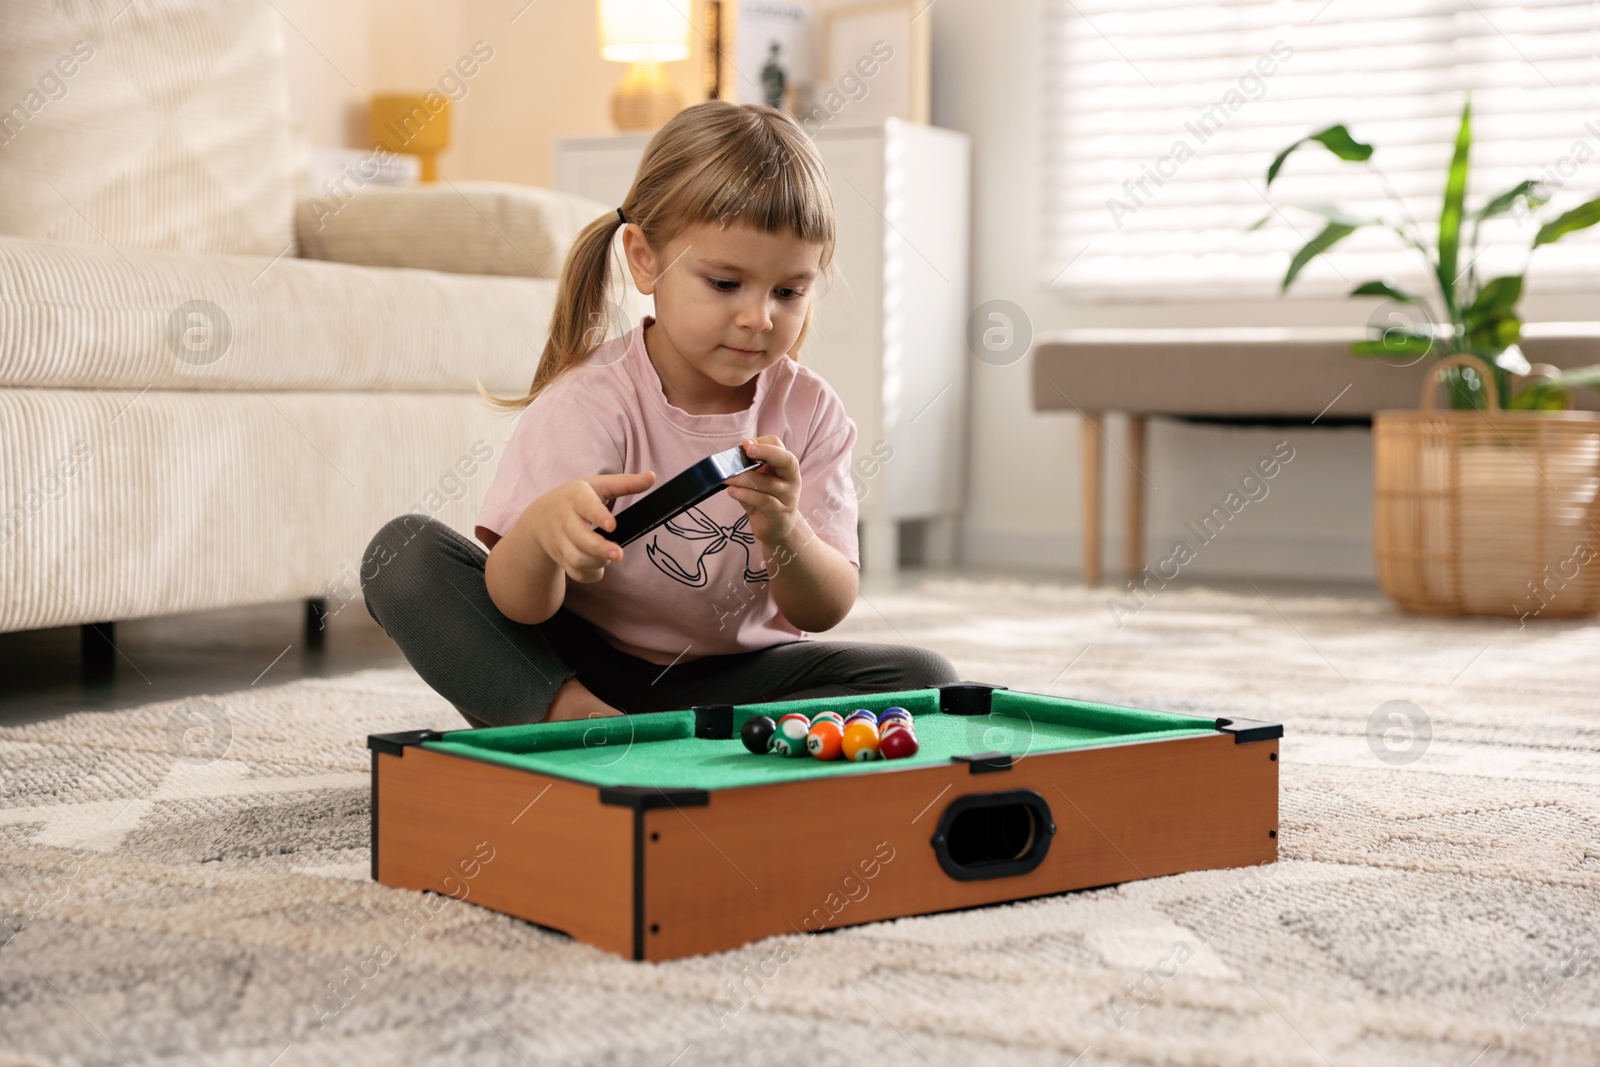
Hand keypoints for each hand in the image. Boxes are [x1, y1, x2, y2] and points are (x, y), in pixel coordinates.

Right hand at [528, 471, 654, 582]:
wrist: (540, 518)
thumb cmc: (576, 498)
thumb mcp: (597, 485)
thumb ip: (625, 483)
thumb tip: (652, 477)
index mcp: (576, 497)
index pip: (586, 506)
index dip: (598, 516)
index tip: (612, 526)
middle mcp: (564, 519)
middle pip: (579, 538)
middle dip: (599, 548)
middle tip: (619, 554)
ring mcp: (559, 541)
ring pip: (576, 558)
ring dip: (596, 562)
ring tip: (611, 555)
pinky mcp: (560, 558)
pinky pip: (575, 573)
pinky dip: (590, 575)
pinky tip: (600, 566)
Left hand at [725, 436, 801, 546]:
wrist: (779, 529)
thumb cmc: (766, 500)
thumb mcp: (759, 481)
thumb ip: (749, 469)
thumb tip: (732, 458)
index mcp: (786, 467)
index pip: (779, 446)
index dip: (763, 443)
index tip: (745, 444)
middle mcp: (792, 480)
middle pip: (785, 460)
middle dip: (766, 451)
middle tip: (747, 449)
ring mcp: (788, 498)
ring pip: (767, 483)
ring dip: (743, 478)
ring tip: (726, 477)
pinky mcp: (779, 515)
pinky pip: (763, 501)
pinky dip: (746, 495)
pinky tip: (732, 491)